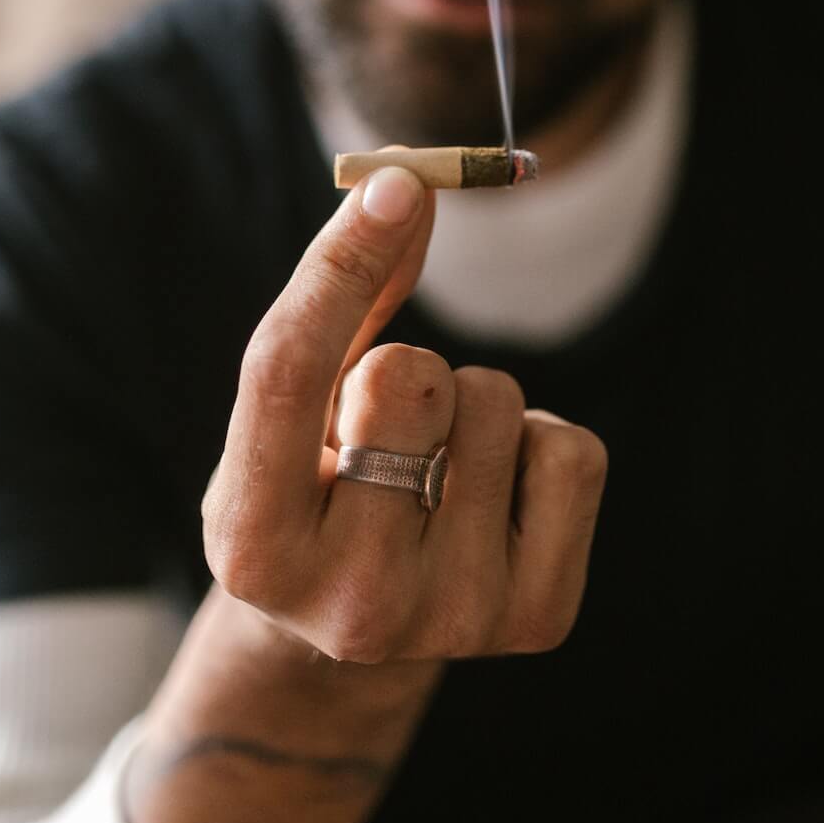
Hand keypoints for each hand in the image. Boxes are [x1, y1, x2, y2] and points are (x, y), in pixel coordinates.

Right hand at [203, 165, 607, 663]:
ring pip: (497, 401)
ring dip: (474, 406)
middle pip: (408, 375)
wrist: (356, 637)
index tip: (394, 185)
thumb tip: (408, 185)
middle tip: (386, 429)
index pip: (287, 373)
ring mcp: (450, 619)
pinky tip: (494, 497)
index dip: (340, 266)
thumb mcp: (294, 411)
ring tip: (436, 470)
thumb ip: (343, 301)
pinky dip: (541, 445)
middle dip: (408, 363)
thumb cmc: (312, 493)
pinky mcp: (536, 619)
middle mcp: (348, 600)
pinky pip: (572, 450)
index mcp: (251, 547)